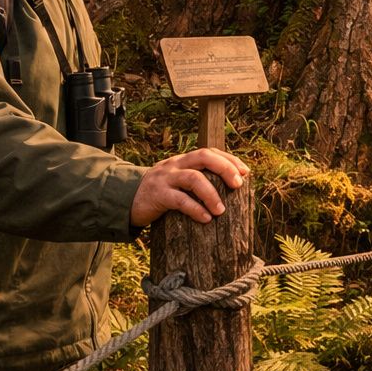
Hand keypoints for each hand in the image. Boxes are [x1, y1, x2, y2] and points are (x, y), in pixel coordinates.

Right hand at [130, 148, 249, 226]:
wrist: (125, 199)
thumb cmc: (160, 192)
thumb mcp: (177, 180)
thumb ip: (196, 180)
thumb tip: (229, 189)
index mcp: (183, 160)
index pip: (210, 152)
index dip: (229, 160)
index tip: (245, 172)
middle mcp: (175, 164)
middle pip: (204, 157)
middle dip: (225, 169)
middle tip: (238, 185)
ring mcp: (165, 178)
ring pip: (193, 178)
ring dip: (212, 194)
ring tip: (221, 210)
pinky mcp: (157, 195)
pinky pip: (180, 200)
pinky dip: (196, 209)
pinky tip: (206, 218)